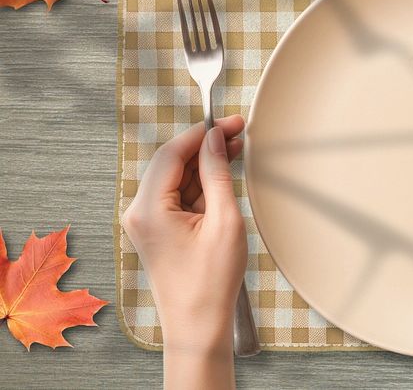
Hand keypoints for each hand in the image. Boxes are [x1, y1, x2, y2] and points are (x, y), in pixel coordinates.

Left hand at [122, 116, 246, 388]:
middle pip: (171, 162)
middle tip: (238, 132)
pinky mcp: (156, 230)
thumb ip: (218, 175)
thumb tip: (215, 140)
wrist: (198, 324)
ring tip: (235, 151)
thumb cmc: (210, 281)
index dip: (202, 132)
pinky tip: (221, 177)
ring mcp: (145, 222)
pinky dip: (199, 184)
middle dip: (204, 145)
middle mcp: (139, 212)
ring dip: (204, 164)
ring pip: (175, 177)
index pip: (172, 153)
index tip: (230, 122)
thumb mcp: (224, 221)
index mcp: (149, 209)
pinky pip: (176, 195)